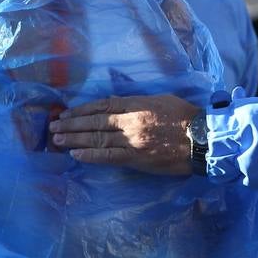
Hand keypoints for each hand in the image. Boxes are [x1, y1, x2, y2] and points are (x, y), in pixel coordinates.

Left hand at [47, 94, 197, 173]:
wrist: (203, 139)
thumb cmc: (186, 117)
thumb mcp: (161, 99)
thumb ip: (137, 101)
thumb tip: (116, 102)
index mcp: (137, 104)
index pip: (103, 105)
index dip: (82, 109)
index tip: (67, 113)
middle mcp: (130, 121)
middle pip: (95, 122)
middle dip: (72, 124)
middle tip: (53, 127)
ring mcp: (132, 140)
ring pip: (97, 138)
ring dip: (74, 139)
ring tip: (57, 139)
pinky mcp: (136, 158)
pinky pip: (108, 156)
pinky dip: (90, 155)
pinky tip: (75, 154)